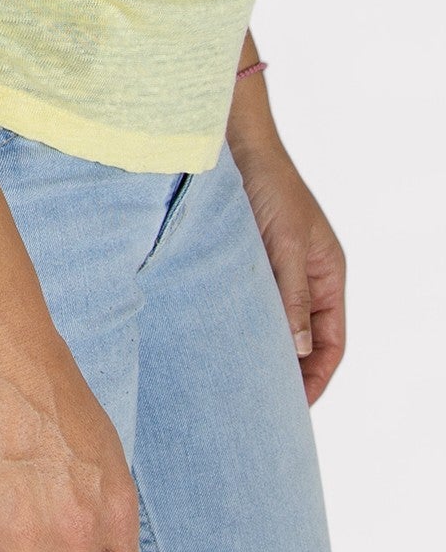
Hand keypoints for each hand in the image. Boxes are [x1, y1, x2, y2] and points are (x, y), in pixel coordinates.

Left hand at [233, 133, 347, 404]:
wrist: (234, 144)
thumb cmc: (268, 185)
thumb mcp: (285, 242)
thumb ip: (291, 294)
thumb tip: (298, 348)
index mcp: (328, 275)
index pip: (331, 342)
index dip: (317, 376)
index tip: (294, 407)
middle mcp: (305, 277)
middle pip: (304, 340)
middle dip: (289, 372)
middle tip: (263, 406)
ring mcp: (275, 269)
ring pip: (274, 323)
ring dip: (262, 349)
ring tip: (239, 381)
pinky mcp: (246, 260)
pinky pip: (249, 302)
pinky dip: (240, 324)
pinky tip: (220, 340)